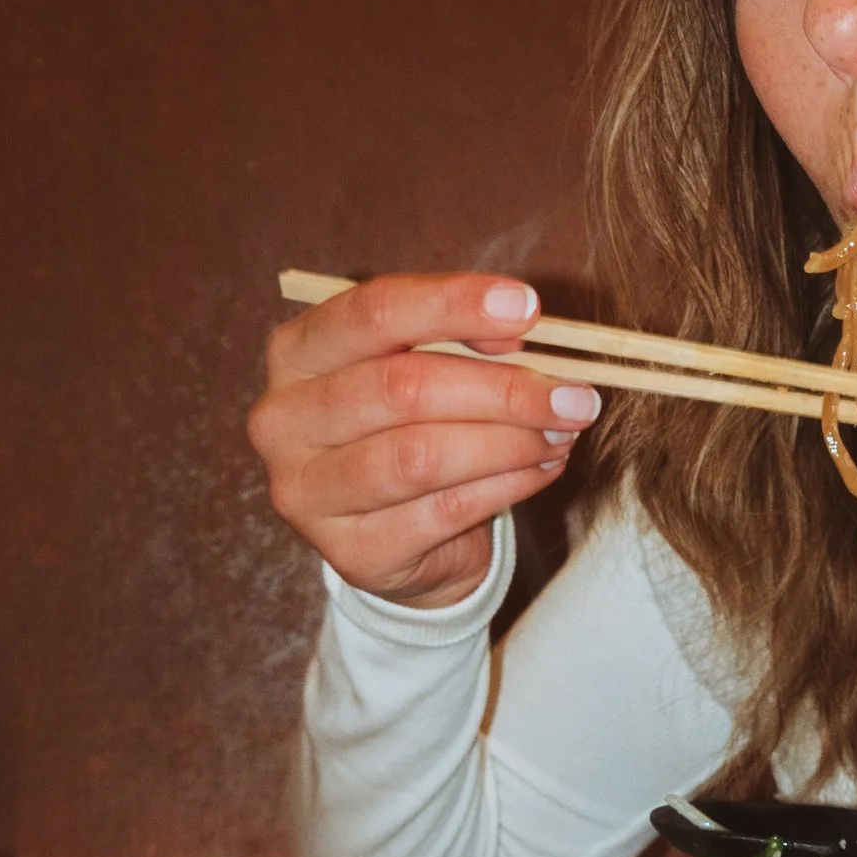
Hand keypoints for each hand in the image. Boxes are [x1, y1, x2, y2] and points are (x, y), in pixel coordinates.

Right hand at [247, 273, 602, 609]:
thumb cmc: (414, 427)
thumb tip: (521, 329)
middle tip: (573, 395)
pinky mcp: (349, 552)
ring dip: (510, 442)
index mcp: (297, 351)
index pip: (373, 312)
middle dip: (503, 389)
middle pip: (402, 388)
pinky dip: (507, 485)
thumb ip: (462, 340)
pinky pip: (443, 511)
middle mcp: (283, 420)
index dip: (453, 304)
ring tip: (561, 433)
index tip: (527, 307)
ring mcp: (306, 492)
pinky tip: (540, 469)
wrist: (400, 536)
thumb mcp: (430, 366)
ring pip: (422, 456)